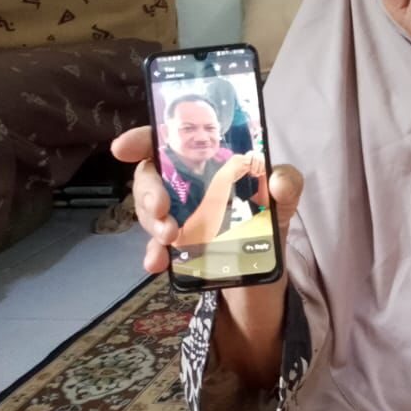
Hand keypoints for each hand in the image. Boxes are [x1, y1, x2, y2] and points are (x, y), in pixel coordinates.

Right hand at [111, 128, 301, 274]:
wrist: (267, 271)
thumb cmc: (269, 218)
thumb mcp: (285, 198)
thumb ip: (287, 183)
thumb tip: (277, 180)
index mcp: (208, 162)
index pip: (169, 141)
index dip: (142, 139)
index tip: (123, 148)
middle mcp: (187, 184)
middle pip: (151, 177)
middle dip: (147, 191)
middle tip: (162, 210)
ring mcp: (179, 215)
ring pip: (148, 210)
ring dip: (151, 223)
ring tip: (170, 238)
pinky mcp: (178, 247)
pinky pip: (155, 247)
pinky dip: (153, 254)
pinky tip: (156, 263)